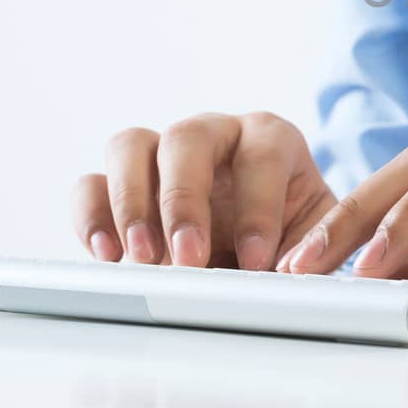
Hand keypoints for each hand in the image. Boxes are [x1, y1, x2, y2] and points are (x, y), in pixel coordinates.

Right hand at [72, 112, 334, 270]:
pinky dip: (91, 216)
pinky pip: (90, 183)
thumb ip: (314, 250)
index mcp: (270, 138)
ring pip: (130, 146)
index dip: (259, 208)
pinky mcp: (122, 184)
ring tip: (143, 257)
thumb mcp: (317, 238)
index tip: (256, 261)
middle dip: (185, 201)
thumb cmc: (293, 233)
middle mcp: (214, 134)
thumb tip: (297, 273)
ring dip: (130, 202)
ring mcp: (162, 154)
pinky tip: (106, 256)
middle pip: (186, 138)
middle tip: (190, 258)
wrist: (263, 245)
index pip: (262, 154)